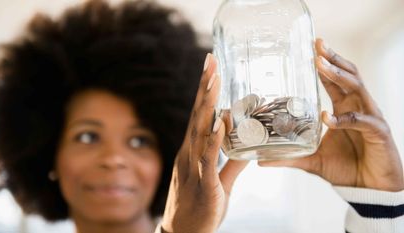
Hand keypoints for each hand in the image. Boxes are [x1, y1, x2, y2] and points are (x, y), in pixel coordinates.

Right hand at [161, 54, 247, 232]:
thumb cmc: (200, 206)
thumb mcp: (219, 181)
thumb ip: (232, 162)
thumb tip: (248, 145)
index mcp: (193, 152)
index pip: (199, 116)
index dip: (204, 92)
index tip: (210, 68)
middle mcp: (190, 155)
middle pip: (197, 116)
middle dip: (204, 88)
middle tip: (211, 61)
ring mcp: (194, 169)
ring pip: (201, 132)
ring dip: (207, 106)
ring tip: (214, 81)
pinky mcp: (204, 186)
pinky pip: (209, 160)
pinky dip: (214, 141)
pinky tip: (220, 123)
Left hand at [259, 38, 403, 191]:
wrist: (370, 189)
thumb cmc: (346, 169)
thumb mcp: (313, 161)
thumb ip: (289, 158)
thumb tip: (261, 161)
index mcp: (343, 109)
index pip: (333, 81)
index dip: (324, 63)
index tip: (311, 48)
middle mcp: (356, 108)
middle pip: (347, 75)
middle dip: (332, 59)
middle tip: (317, 45)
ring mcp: (369, 117)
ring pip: (357, 88)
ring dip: (338, 76)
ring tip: (321, 65)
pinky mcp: (378, 132)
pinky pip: (361, 121)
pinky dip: (344, 119)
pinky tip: (328, 118)